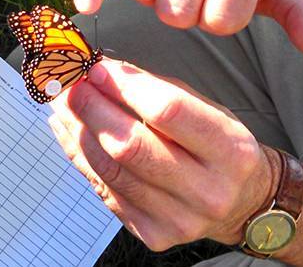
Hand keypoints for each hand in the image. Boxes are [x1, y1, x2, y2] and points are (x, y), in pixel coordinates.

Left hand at [50, 59, 274, 250]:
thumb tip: (102, 69)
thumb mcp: (205, 106)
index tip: (94, 68)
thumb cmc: (217, 144)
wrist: (241, 202)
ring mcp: (179, 220)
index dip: (122, 86)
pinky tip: (68, 131)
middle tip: (68, 84)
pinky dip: (80, 156)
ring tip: (61, 103)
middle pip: (130, 146)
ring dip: (77, 130)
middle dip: (90, 108)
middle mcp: (207, 191)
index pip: (166, 112)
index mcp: (228, 150)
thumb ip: (156, 88)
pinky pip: (104, 190)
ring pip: (110, 170)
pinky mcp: (154, 235)